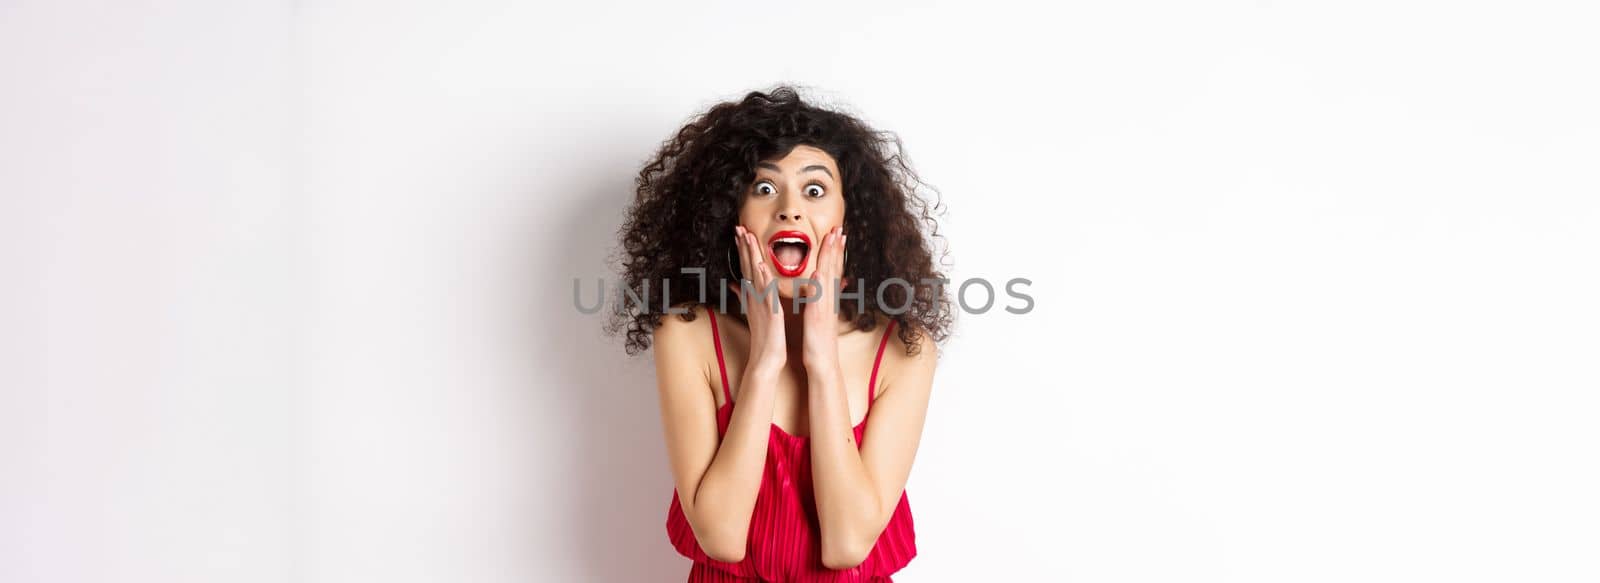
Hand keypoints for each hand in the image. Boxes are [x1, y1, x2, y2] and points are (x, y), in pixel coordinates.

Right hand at [730, 225, 785, 375]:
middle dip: (744, 246)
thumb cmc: (763, 337)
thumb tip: (735, 285)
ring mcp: (760, 304)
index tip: (740, 232)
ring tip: (748, 238)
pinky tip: (760, 267)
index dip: (743, 250)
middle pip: (748, 267)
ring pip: (755, 275)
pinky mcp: (769, 312)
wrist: (766, 359)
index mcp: (753, 296)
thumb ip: (744, 297)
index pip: (747, 268)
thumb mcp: (753, 313)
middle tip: (739, 227)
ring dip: (751, 256)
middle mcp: (754, 297)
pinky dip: (763, 280)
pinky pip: (765, 293)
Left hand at [802, 226, 844, 370]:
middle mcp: (829, 300)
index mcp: (827, 299)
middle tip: (839, 228)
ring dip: (830, 259)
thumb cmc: (817, 340)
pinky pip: (818, 300)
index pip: (832, 270)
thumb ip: (820, 299)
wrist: (822, 363)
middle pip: (834, 269)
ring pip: (828, 278)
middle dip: (836, 248)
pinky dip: (818, 286)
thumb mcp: (819, 316)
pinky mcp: (817, 318)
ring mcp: (825, 308)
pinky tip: (818, 274)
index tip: (836, 233)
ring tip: (832, 241)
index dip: (835, 251)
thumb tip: (819, 285)